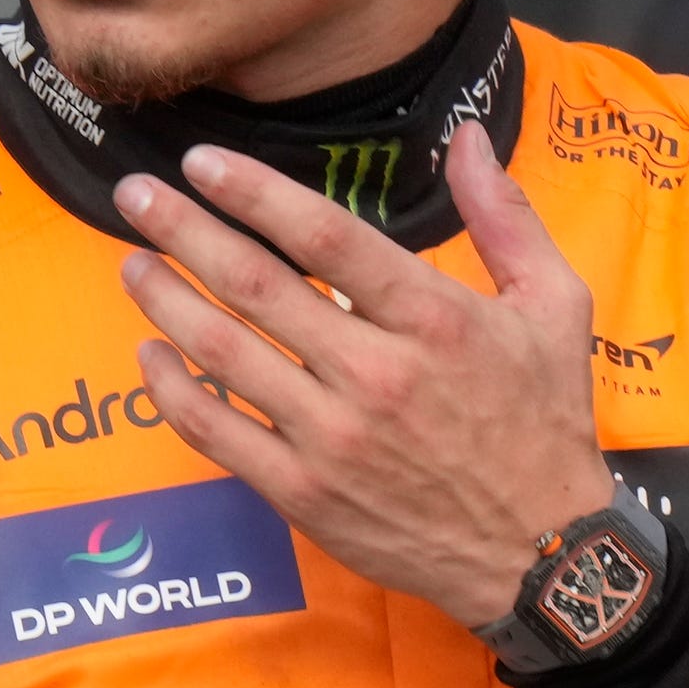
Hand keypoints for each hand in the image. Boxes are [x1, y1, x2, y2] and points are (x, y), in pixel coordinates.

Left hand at [112, 127, 611, 633]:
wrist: (537, 552)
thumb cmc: (544, 421)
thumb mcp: (556, 305)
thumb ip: (506, 216)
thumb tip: (470, 135)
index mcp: (434, 319)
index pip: (325, 239)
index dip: (254, 193)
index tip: (202, 161)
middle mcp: (374, 374)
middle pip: (256, 287)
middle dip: (184, 231)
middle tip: (135, 194)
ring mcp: (330, 438)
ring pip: (223, 353)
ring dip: (165, 302)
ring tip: (132, 263)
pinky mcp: (301, 492)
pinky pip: (215, 432)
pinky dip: (172, 390)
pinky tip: (148, 354)